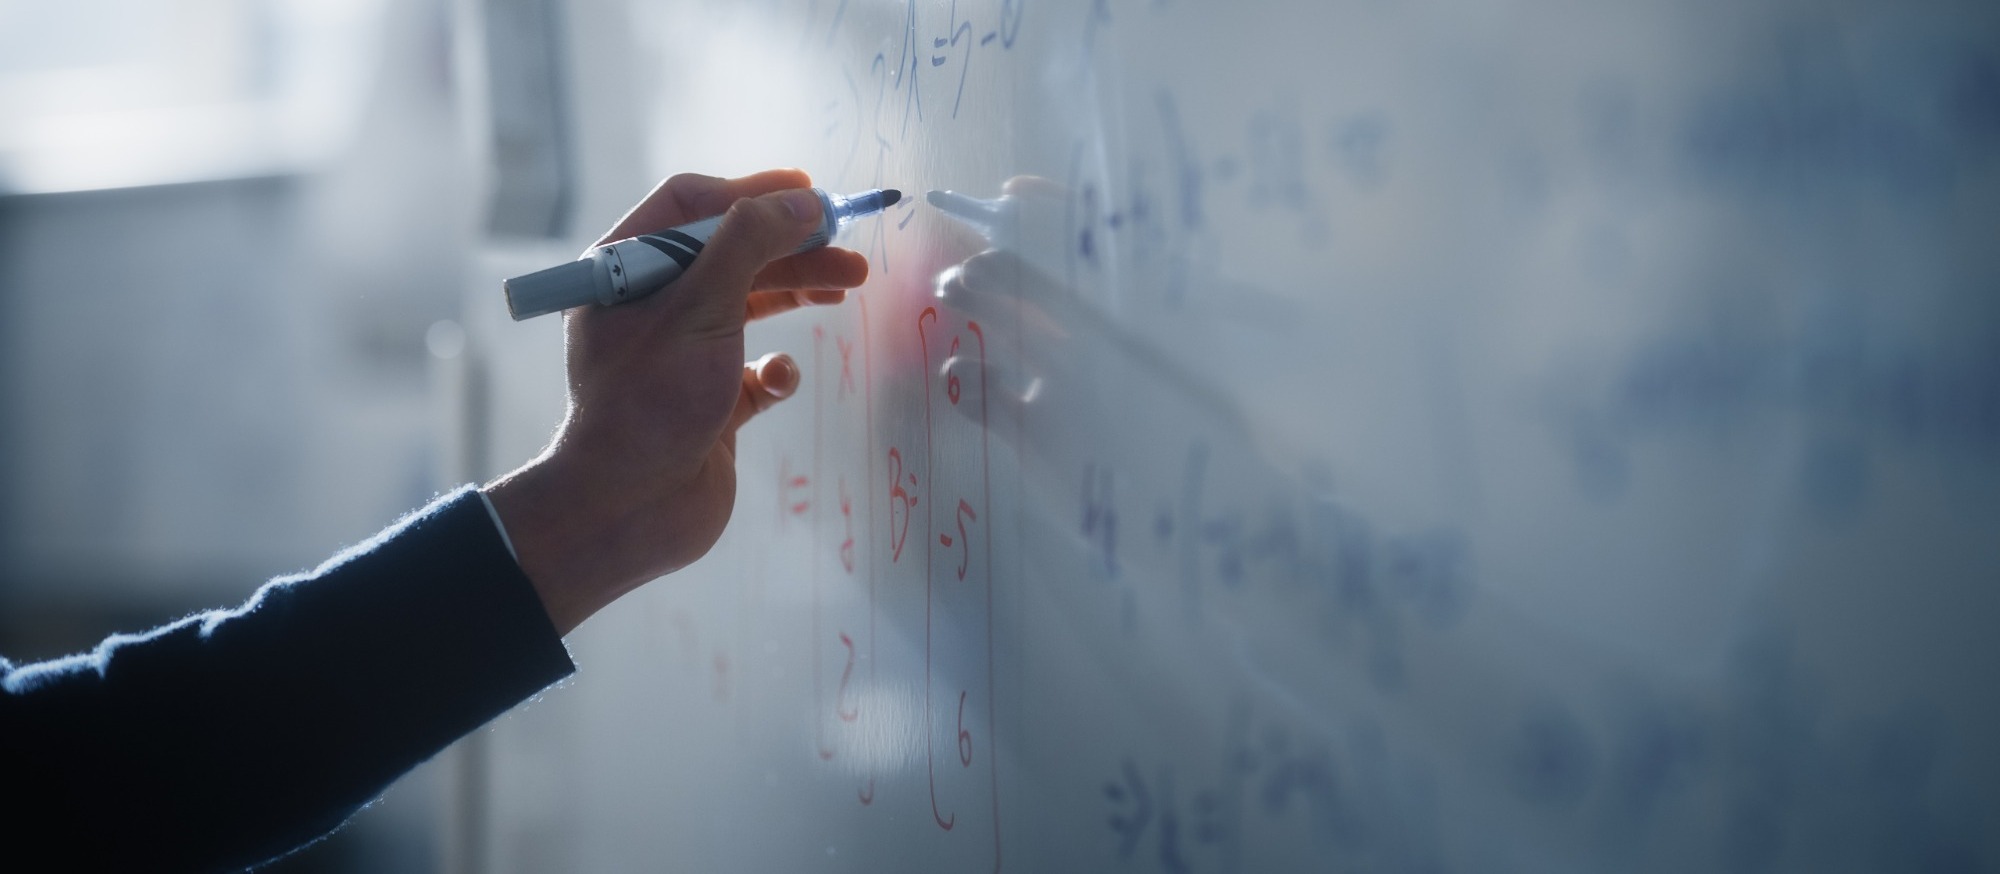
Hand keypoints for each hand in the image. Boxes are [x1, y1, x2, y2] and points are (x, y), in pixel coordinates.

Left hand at [485, 169, 868, 634]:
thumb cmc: (650, 401)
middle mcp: (650, 307)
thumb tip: (803, 200)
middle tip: (849, 249)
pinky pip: (754, 371)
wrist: (629, 510)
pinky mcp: (710, 403)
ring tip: (849, 289)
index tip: (809, 193)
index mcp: (624, 270)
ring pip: (751, 306)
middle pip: (733, 254)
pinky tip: (779, 380)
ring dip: (799, 293)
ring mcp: (681, 355)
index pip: (690, 206)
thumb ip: (751, 243)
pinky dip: (776, 371)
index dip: (751, 194)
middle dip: (793, 248)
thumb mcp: (700, 307)